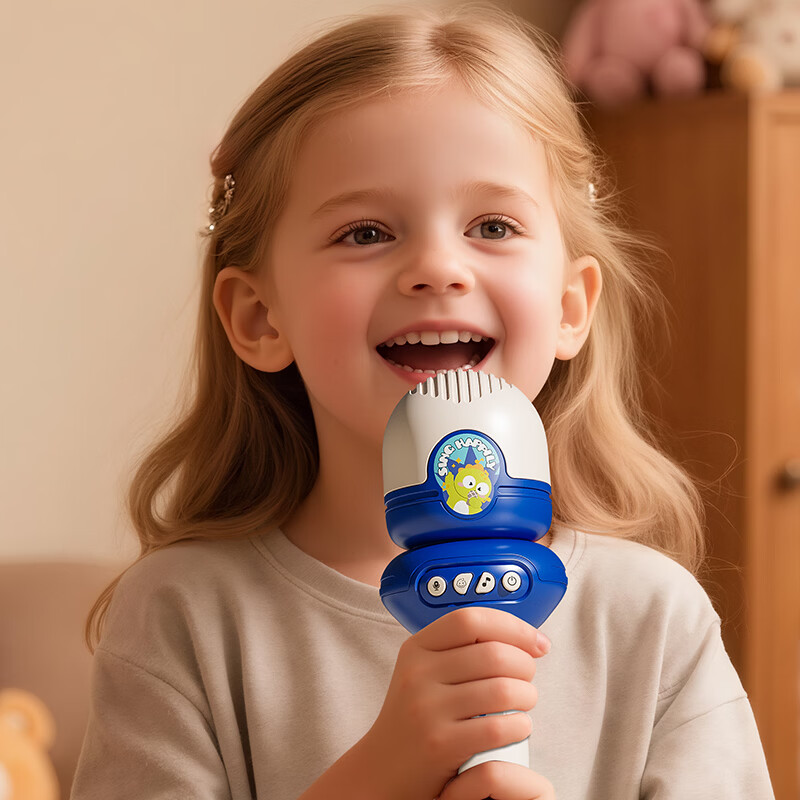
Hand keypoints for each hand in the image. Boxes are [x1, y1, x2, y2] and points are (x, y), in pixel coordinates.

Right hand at [358, 606, 550, 799]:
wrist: (383, 769)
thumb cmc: (416, 717)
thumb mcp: (424, 673)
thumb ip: (460, 650)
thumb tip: (522, 638)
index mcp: (417, 649)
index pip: (470, 620)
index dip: (512, 626)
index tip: (536, 641)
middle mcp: (418, 674)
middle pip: (493, 654)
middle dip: (526, 665)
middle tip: (528, 678)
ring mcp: (427, 709)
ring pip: (502, 689)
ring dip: (527, 696)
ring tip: (524, 702)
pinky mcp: (440, 745)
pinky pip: (498, 727)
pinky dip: (519, 726)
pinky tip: (517, 726)